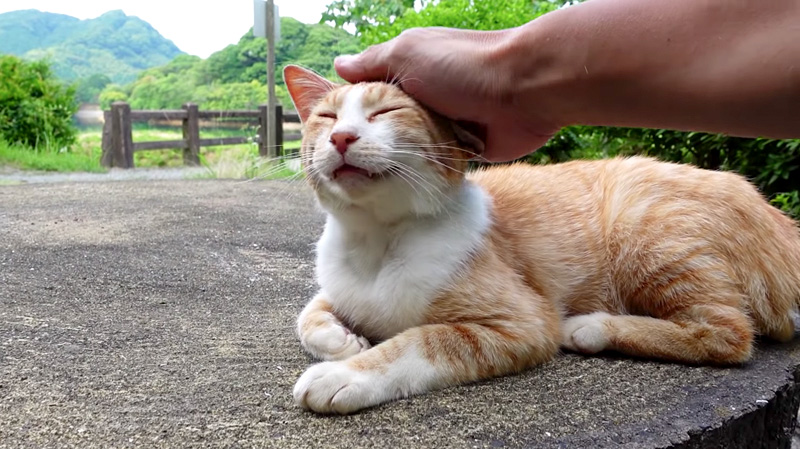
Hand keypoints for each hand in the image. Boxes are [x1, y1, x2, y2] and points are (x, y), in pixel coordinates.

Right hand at [335, 27, 560, 161]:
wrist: (525, 91)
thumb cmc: (464, 66)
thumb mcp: (409, 54)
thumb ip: (373, 63)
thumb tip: (338, 65)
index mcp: (408, 71)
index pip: (368, 95)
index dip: (349, 115)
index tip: (327, 137)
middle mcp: (423, 98)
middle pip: (384, 126)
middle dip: (368, 144)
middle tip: (342, 170)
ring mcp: (443, 125)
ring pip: (407, 149)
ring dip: (395, 162)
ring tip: (365, 183)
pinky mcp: (462, 149)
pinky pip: (434, 165)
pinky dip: (423, 173)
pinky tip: (400, 187)